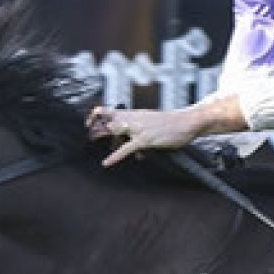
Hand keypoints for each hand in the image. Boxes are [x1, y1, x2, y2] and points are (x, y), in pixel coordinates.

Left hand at [86, 105, 204, 166]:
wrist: (187, 122)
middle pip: (107, 119)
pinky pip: (126, 148)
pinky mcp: (145, 139)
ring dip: (101, 136)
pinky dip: (115, 156)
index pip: (109, 110)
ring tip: (91, 141)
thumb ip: (141, 137)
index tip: (88, 123)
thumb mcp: (152, 127)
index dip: (96, 115)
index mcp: (134, 114)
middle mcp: (133, 118)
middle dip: (94, 126)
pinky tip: (106, 163)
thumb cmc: (172, 125)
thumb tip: (137, 155)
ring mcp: (138, 128)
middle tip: (87, 133)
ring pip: (114, 129)